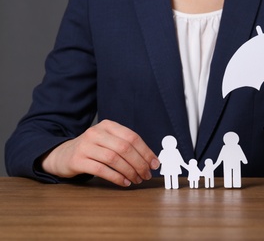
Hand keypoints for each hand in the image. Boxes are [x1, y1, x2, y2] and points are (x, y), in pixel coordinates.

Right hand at [41, 120, 159, 186]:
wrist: (63, 154)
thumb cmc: (93, 149)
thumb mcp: (108, 140)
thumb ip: (126, 146)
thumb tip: (151, 159)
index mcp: (107, 125)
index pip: (132, 137)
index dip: (146, 151)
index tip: (154, 164)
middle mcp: (96, 133)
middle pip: (124, 148)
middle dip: (139, 163)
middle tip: (146, 175)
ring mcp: (85, 145)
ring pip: (114, 159)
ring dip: (129, 171)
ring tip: (136, 179)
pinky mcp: (77, 160)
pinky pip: (101, 170)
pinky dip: (116, 177)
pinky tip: (124, 182)